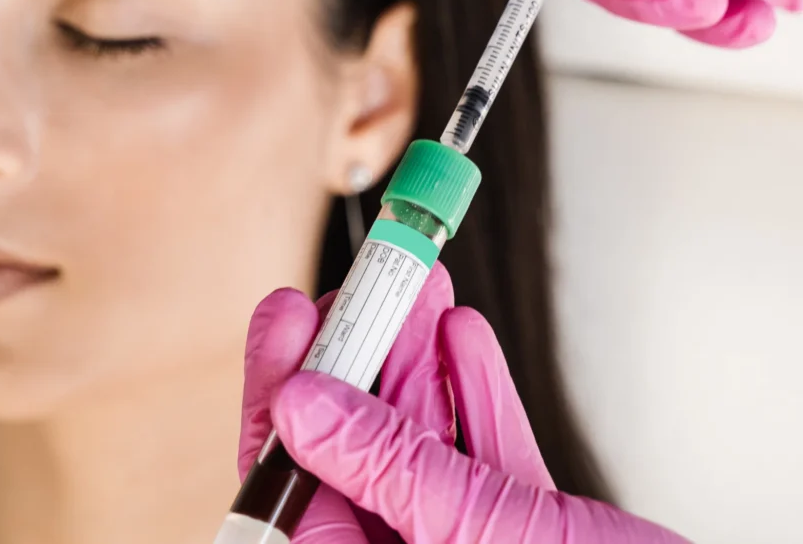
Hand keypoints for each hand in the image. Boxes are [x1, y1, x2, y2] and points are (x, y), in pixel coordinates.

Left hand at [240, 263, 690, 542]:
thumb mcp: (480, 530)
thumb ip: (390, 469)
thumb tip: (304, 402)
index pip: (292, 482)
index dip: (281, 391)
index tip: (287, 312)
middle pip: (354, 443)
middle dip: (357, 355)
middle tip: (357, 284)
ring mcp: (461, 538)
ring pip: (422, 437)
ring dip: (418, 356)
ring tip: (414, 284)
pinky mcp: (521, 524)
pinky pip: (483, 448)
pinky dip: (474, 390)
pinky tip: (461, 336)